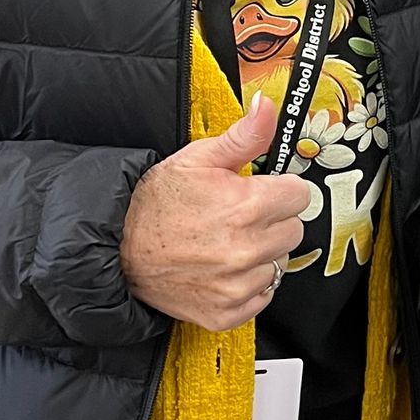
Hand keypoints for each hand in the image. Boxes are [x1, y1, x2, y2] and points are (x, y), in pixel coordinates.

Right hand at [120, 94, 312, 330]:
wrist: (119, 250)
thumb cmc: (155, 204)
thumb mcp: (197, 159)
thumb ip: (243, 136)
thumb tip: (267, 108)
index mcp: (247, 206)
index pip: (300, 195)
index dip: (279, 189)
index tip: (259, 192)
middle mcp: (247, 248)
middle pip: (293, 229)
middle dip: (272, 220)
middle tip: (238, 217)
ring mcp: (238, 284)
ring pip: (279, 264)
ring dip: (261, 254)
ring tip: (226, 243)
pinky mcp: (228, 311)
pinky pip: (263, 295)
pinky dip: (247, 283)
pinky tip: (222, 268)